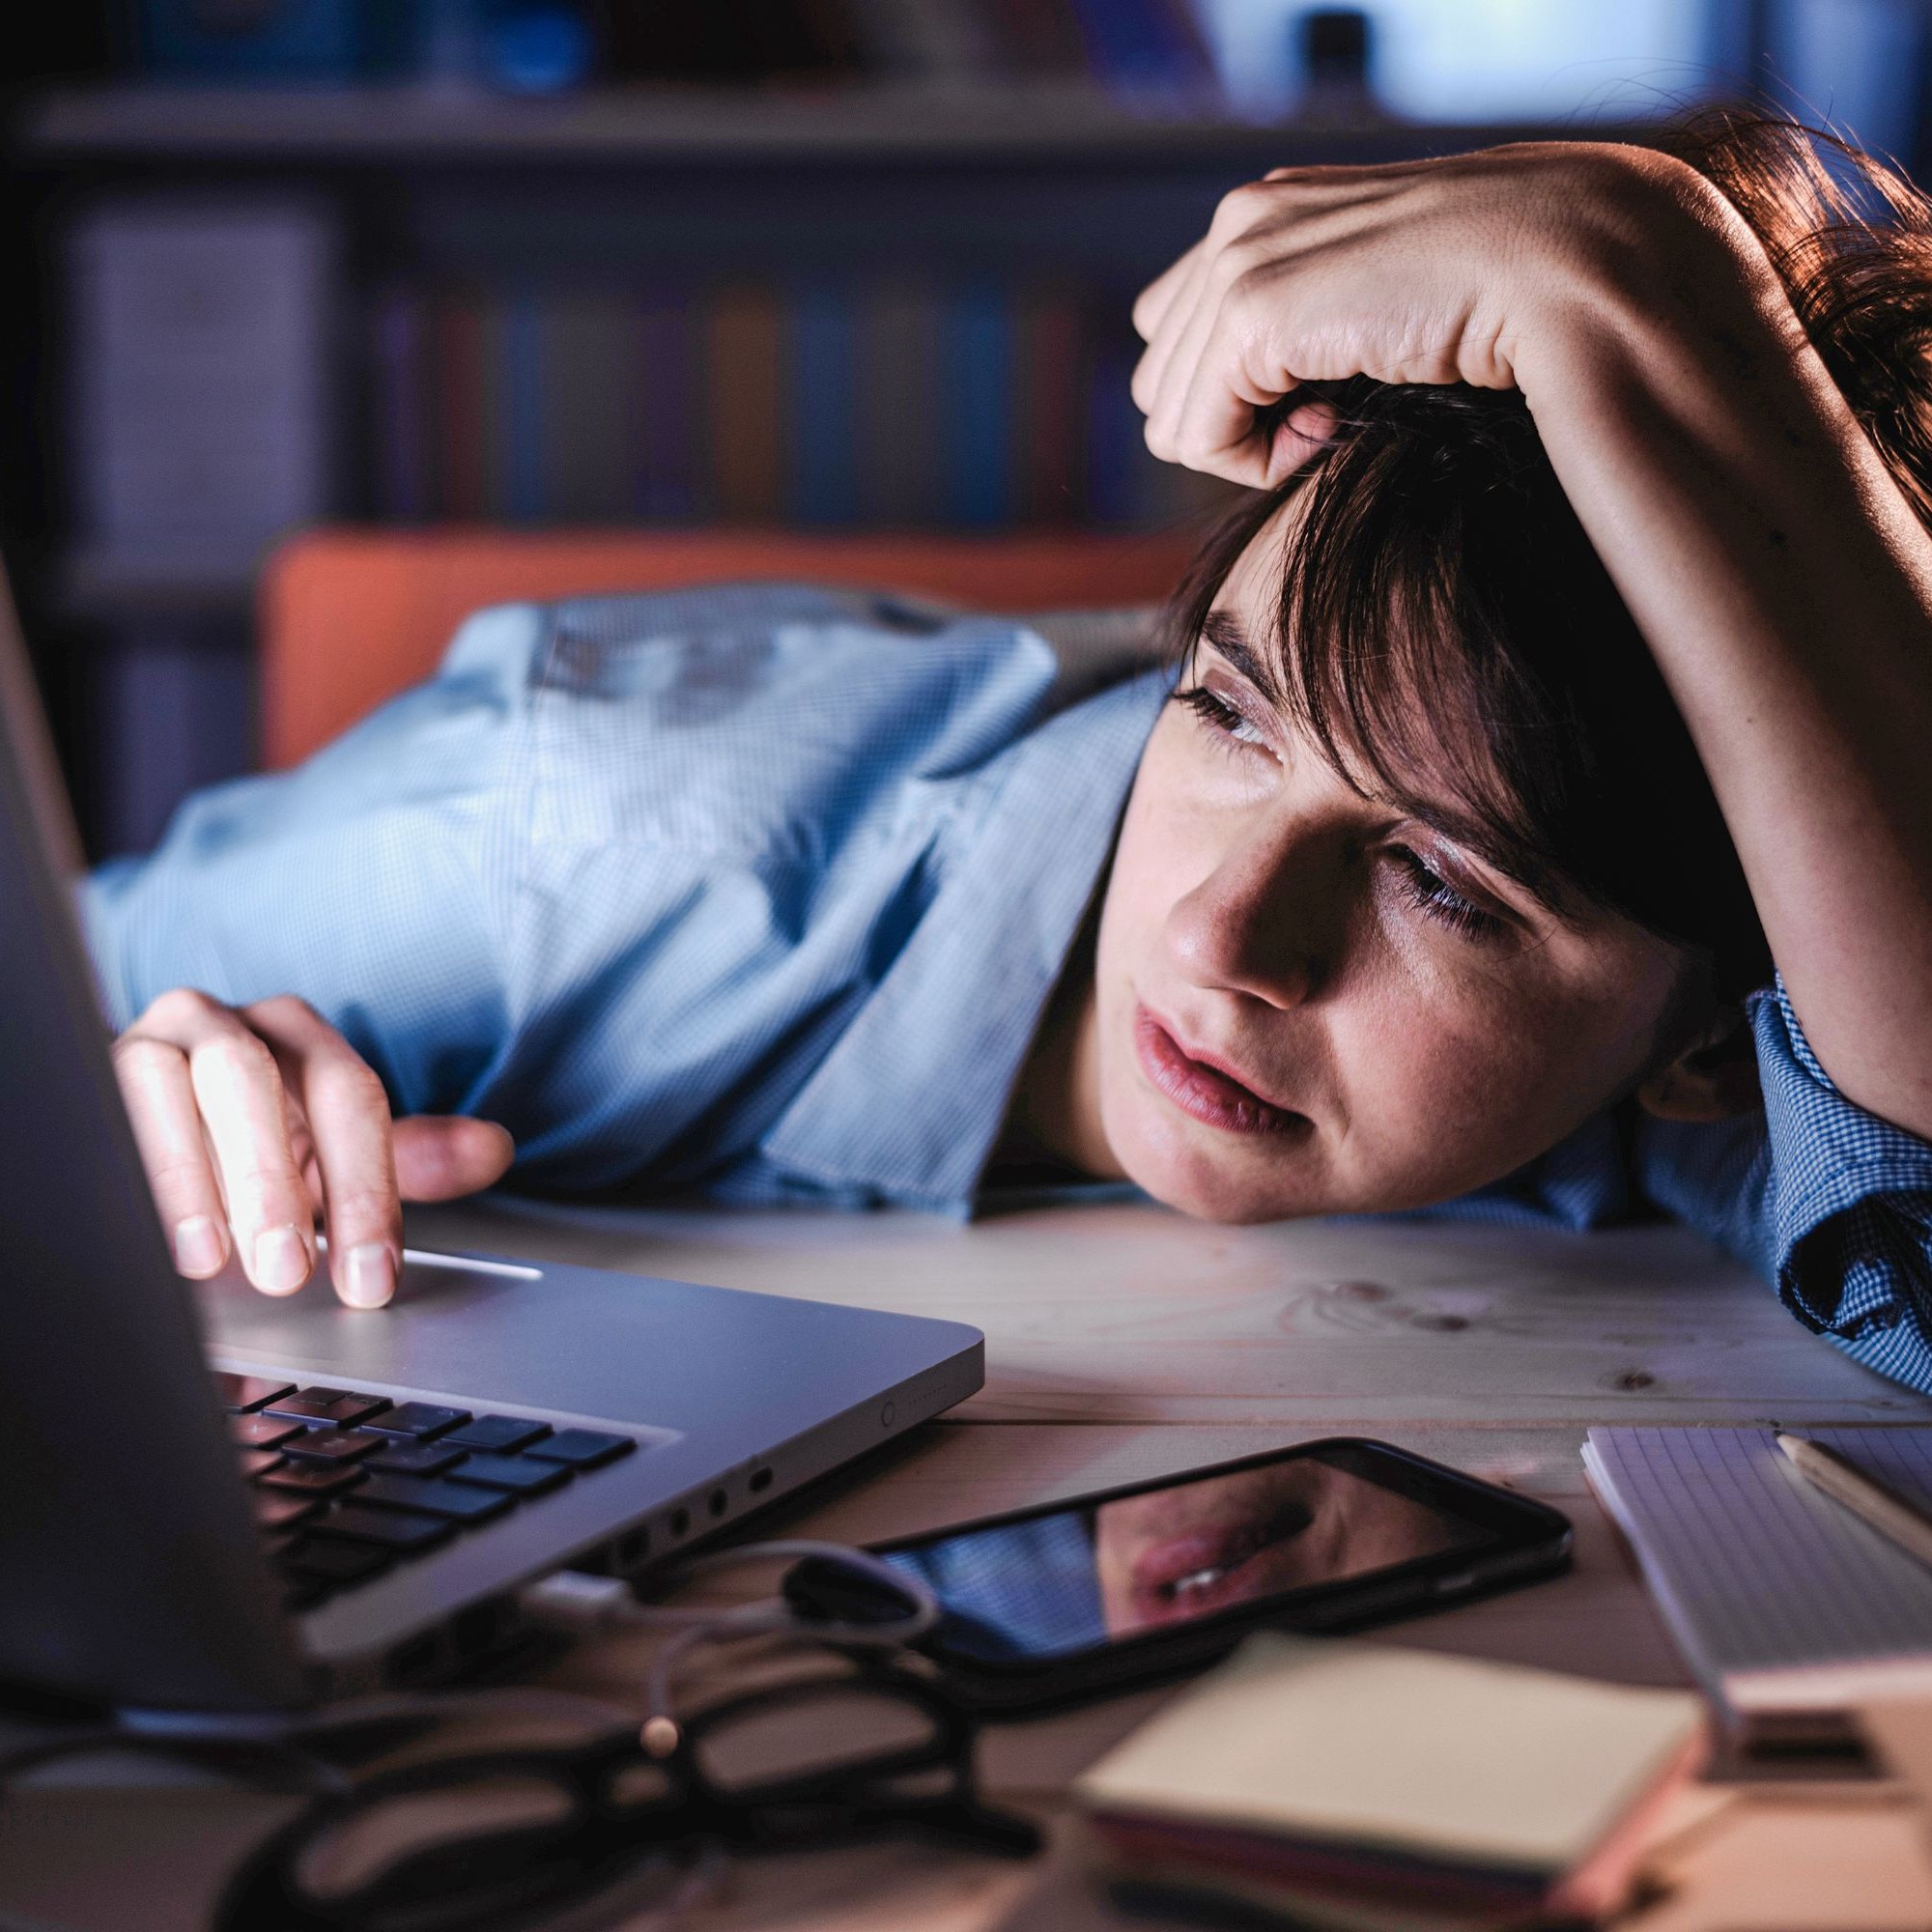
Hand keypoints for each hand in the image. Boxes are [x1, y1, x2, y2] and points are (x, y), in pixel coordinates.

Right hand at [111, 988, 515, 1307]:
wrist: (162, 1122)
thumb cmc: (260, 1142)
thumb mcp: (336, 1155)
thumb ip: (408, 1157)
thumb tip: (494, 1150)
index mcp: (302, 1037)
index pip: (348, 1097)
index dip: (365, 1190)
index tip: (372, 1277)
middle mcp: (228, 1024)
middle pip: (255, 1081)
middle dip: (274, 1182)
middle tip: (289, 1273)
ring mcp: (154, 1041)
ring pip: (173, 1086)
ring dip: (196, 1179)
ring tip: (214, 1262)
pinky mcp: (95, 1072)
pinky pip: (109, 1110)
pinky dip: (135, 1175)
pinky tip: (155, 1236)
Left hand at [1130, 142, 1683, 485]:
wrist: (1561, 267)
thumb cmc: (1488, 305)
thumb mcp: (1376, 310)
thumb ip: (1304, 333)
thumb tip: (1261, 404)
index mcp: (1262, 213)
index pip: (1175, 336)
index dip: (1236, 394)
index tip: (1323, 393)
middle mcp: (1238, 223)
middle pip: (1161, 382)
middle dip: (1236, 423)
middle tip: (1330, 414)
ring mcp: (1239, 261)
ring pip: (1169, 417)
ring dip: (1250, 445)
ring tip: (1334, 416)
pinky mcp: (1251, 313)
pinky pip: (1196, 438)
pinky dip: (1257, 461)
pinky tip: (1329, 427)